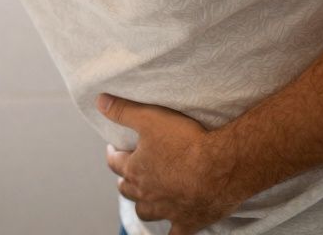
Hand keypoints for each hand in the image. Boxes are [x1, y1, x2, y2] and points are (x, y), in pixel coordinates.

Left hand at [98, 93, 244, 234]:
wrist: (223, 166)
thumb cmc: (186, 141)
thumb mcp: (150, 118)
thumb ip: (122, 111)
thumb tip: (99, 101)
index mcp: (135, 169)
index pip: (114, 162)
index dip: (113, 154)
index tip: (115, 148)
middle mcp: (146, 193)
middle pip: (127, 189)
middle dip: (126, 180)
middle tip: (131, 171)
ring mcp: (166, 210)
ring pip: (145, 212)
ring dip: (143, 204)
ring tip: (147, 197)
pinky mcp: (187, 222)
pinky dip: (172, 232)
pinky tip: (173, 228)